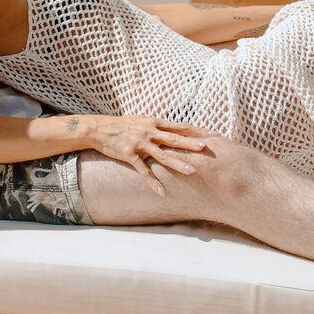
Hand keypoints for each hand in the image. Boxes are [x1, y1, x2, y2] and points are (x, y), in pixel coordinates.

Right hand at [85, 115, 210, 196]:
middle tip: (206, 147)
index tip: (214, 134)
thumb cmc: (123, 125)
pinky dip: (154, 183)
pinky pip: (144, 171)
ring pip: (162, 156)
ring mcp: (140, 144)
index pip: (180, 126)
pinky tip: (163, 193)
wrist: (100, 129)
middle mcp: (149, 132)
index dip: (197, 130)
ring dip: (178, 163)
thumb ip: (159, 126)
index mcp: (154, 122)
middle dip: (190, 143)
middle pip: (174, 139)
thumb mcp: (143, 120)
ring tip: (193, 171)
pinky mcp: (130, 155)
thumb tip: (178, 129)